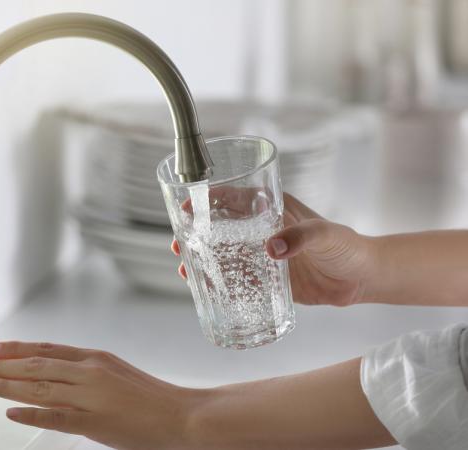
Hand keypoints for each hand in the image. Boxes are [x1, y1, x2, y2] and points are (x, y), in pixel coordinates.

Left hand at [0, 341, 199, 449]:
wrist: (180, 415)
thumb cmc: (150, 397)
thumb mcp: (115, 372)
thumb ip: (84, 372)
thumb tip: (54, 373)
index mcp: (93, 358)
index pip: (46, 349)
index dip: (16, 348)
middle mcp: (89, 371)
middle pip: (36, 366)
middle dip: (1, 366)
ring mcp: (91, 396)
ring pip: (40, 387)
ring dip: (7, 385)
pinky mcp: (95, 421)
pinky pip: (57, 417)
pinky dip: (32, 414)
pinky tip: (11, 413)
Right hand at [172, 193, 375, 305]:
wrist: (362, 278)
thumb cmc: (347, 246)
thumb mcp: (326, 235)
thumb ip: (301, 238)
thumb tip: (272, 249)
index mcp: (273, 209)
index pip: (234, 199)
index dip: (208, 201)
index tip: (187, 208)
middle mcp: (262, 230)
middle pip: (220, 228)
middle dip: (196, 234)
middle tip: (178, 243)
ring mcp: (263, 255)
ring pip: (224, 255)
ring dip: (203, 260)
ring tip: (184, 269)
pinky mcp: (267, 279)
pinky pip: (238, 280)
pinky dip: (220, 283)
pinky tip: (206, 289)